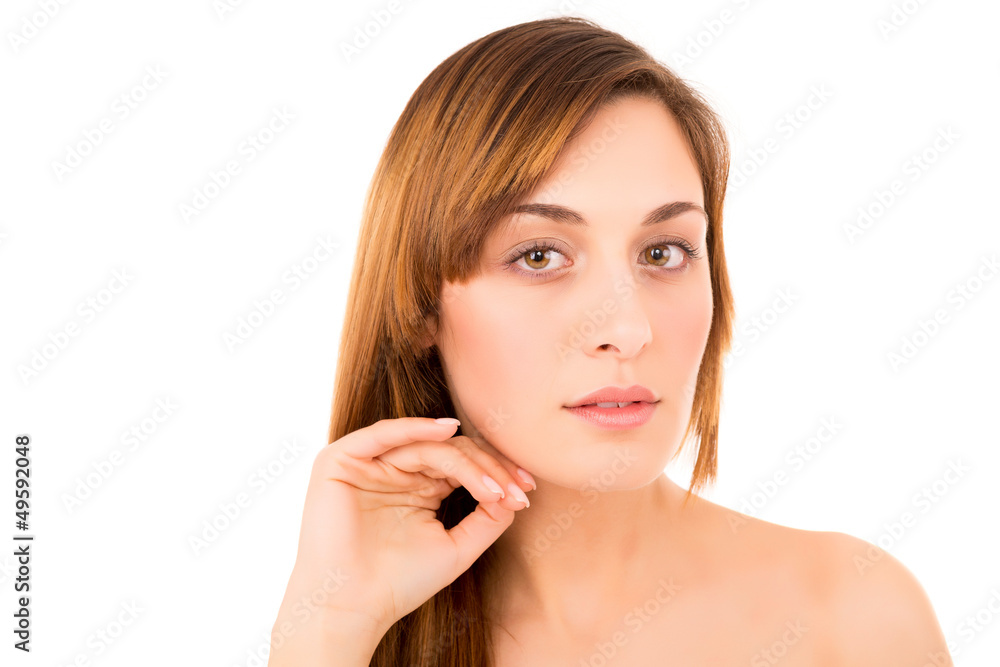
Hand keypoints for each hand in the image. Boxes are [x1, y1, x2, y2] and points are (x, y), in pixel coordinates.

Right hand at [274, 417, 534, 644]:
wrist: (352, 607)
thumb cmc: (399, 583)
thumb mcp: (457, 547)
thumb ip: (487, 518)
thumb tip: (517, 494)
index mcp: (419, 486)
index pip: (463, 464)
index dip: (497, 473)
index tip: (527, 492)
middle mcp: (395, 470)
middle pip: (451, 451)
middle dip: (489, 468)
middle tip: (516, 491)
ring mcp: (368, 463)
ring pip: (427, 445)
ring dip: (467, 462)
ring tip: (494, 487)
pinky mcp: (342, 459)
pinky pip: (384, 434)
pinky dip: (416, 428)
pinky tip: (448, 430)